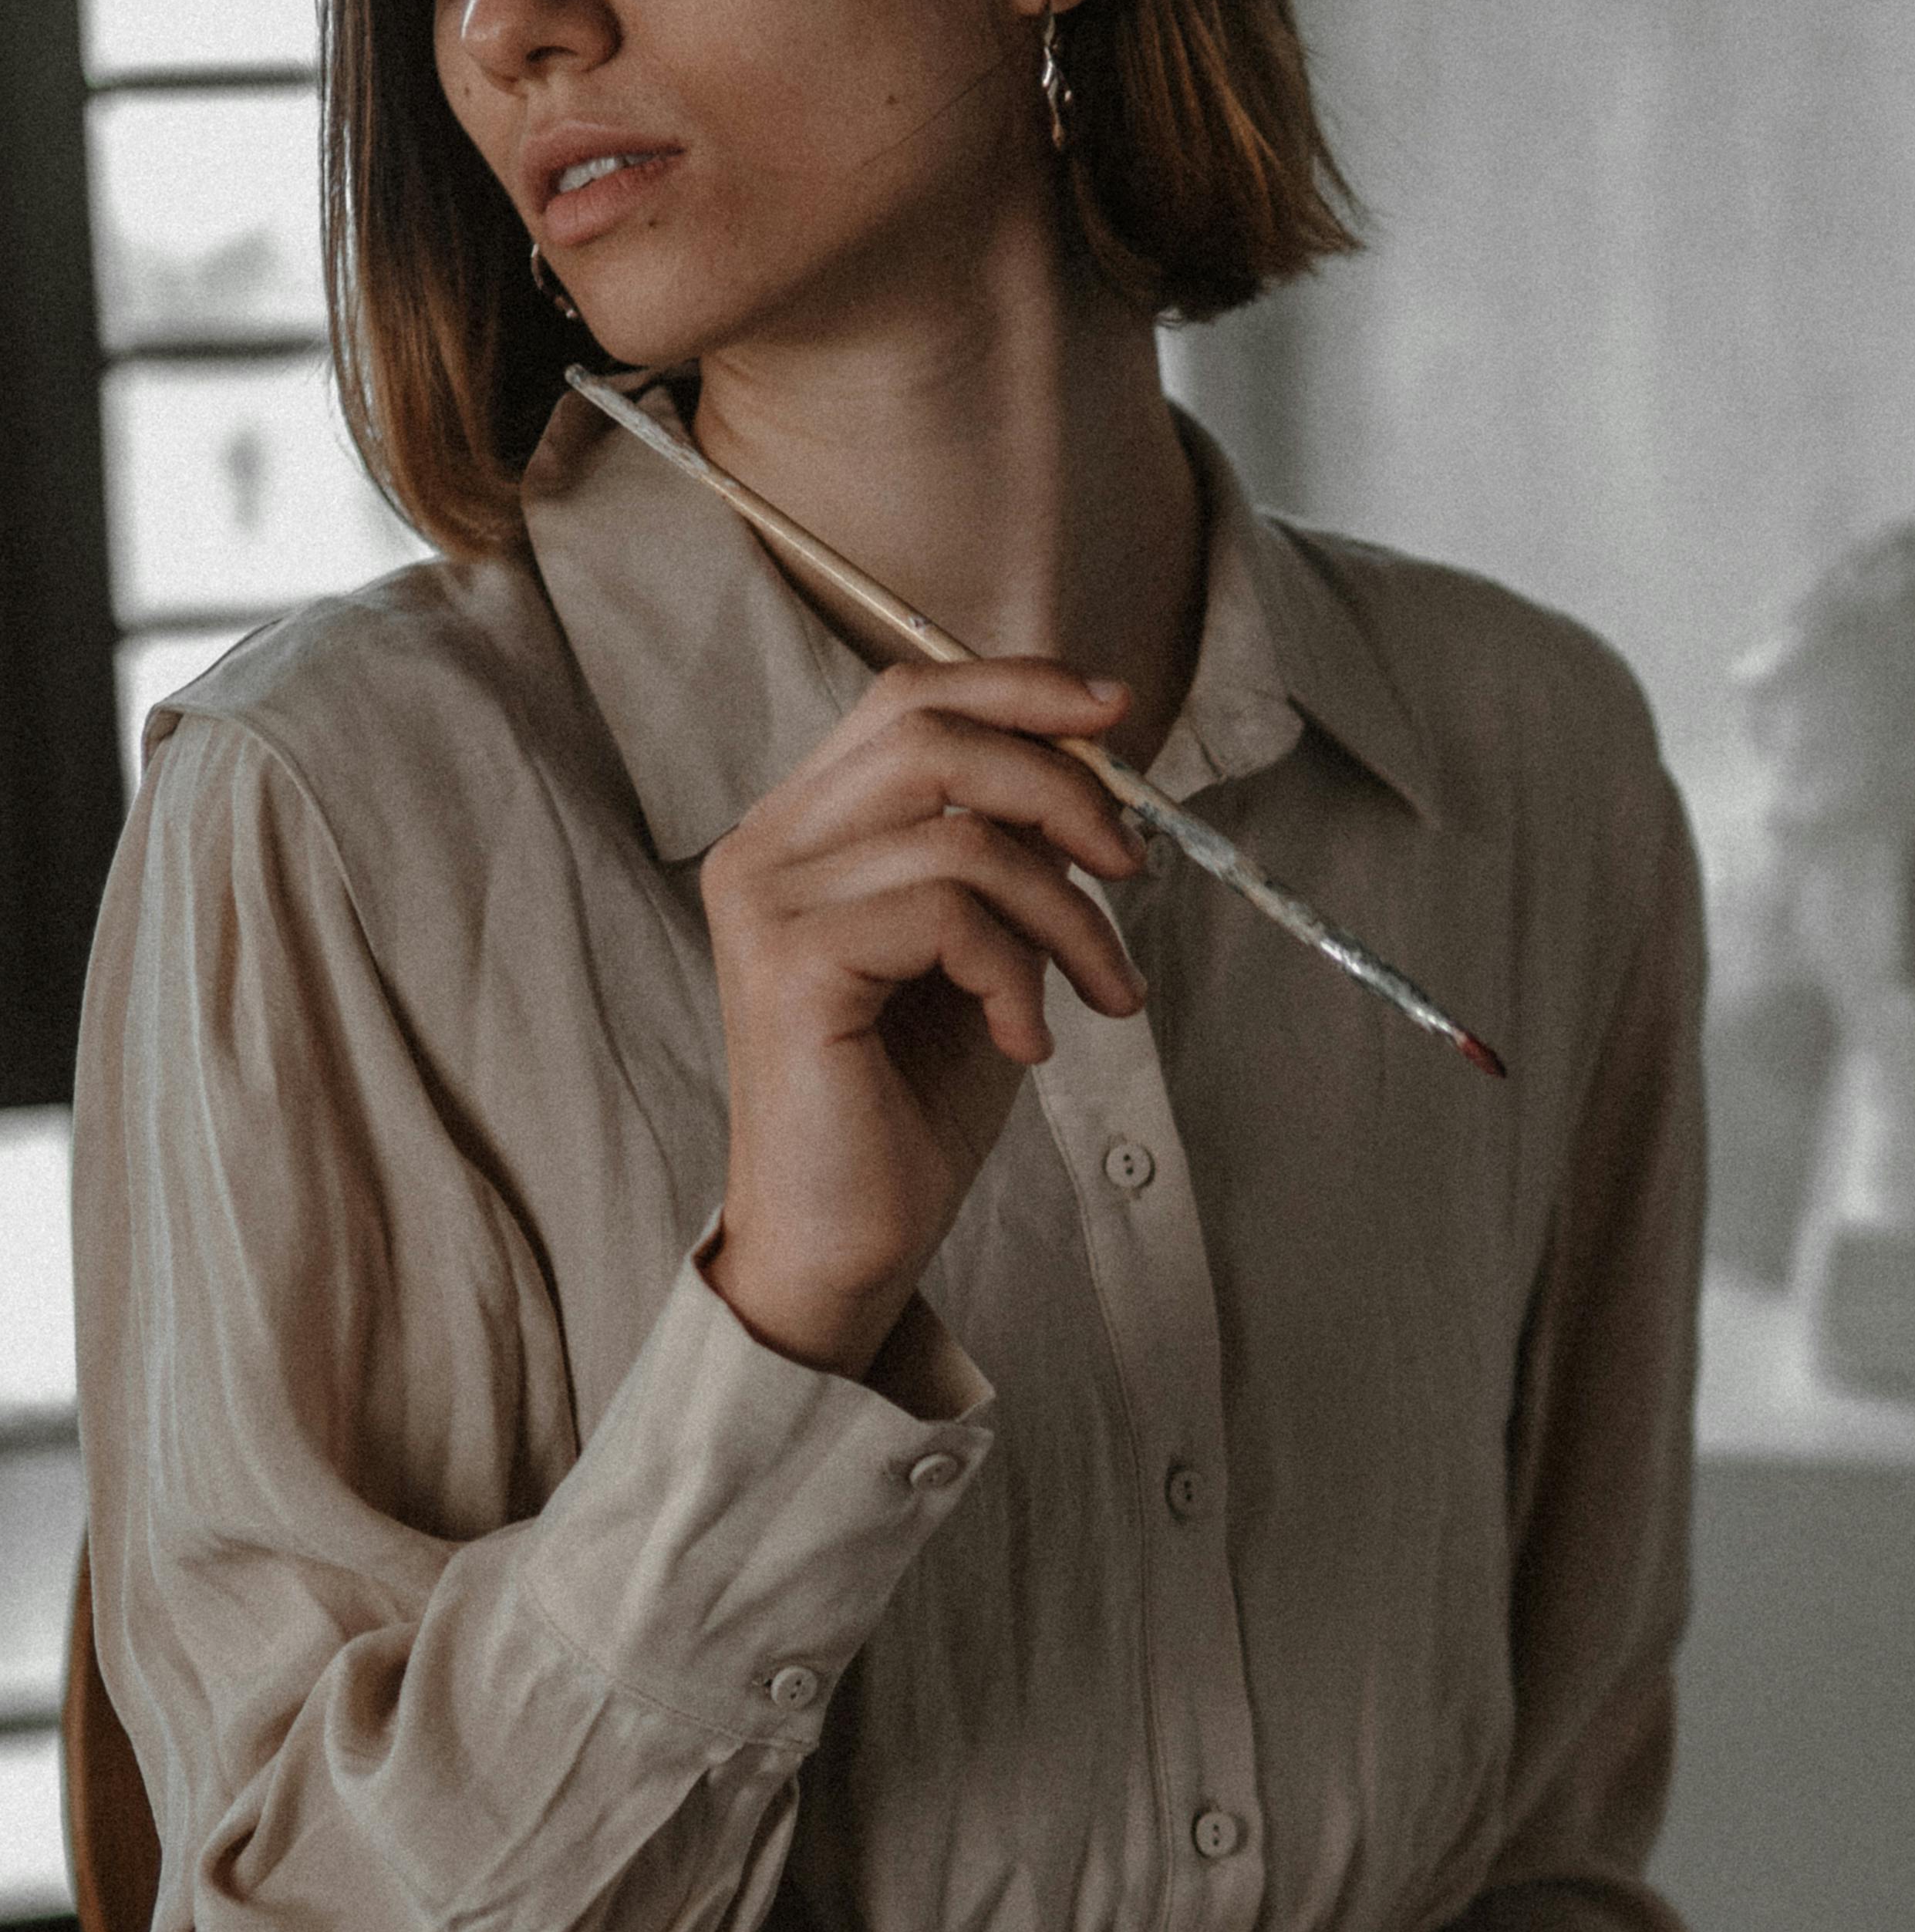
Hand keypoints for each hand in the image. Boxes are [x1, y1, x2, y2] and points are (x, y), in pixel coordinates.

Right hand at [698, 657, 1145, 1379]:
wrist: (847, 1243)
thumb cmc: (910, 1109)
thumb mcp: (979, 952)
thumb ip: (1004, 856)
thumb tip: (1091, 764)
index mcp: (801, 832)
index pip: (908, 699)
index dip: (1018, 688)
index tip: (1114, 718)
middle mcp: (765, 850)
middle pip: (932, 734)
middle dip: (1061, 787)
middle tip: (1132, 870)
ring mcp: (768, 904)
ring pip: (960, 833)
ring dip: (1068, 914)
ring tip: (1103, 991)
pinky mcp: (791, 966)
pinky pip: (948, 915)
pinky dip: (1018, 975)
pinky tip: (1026, 1043)